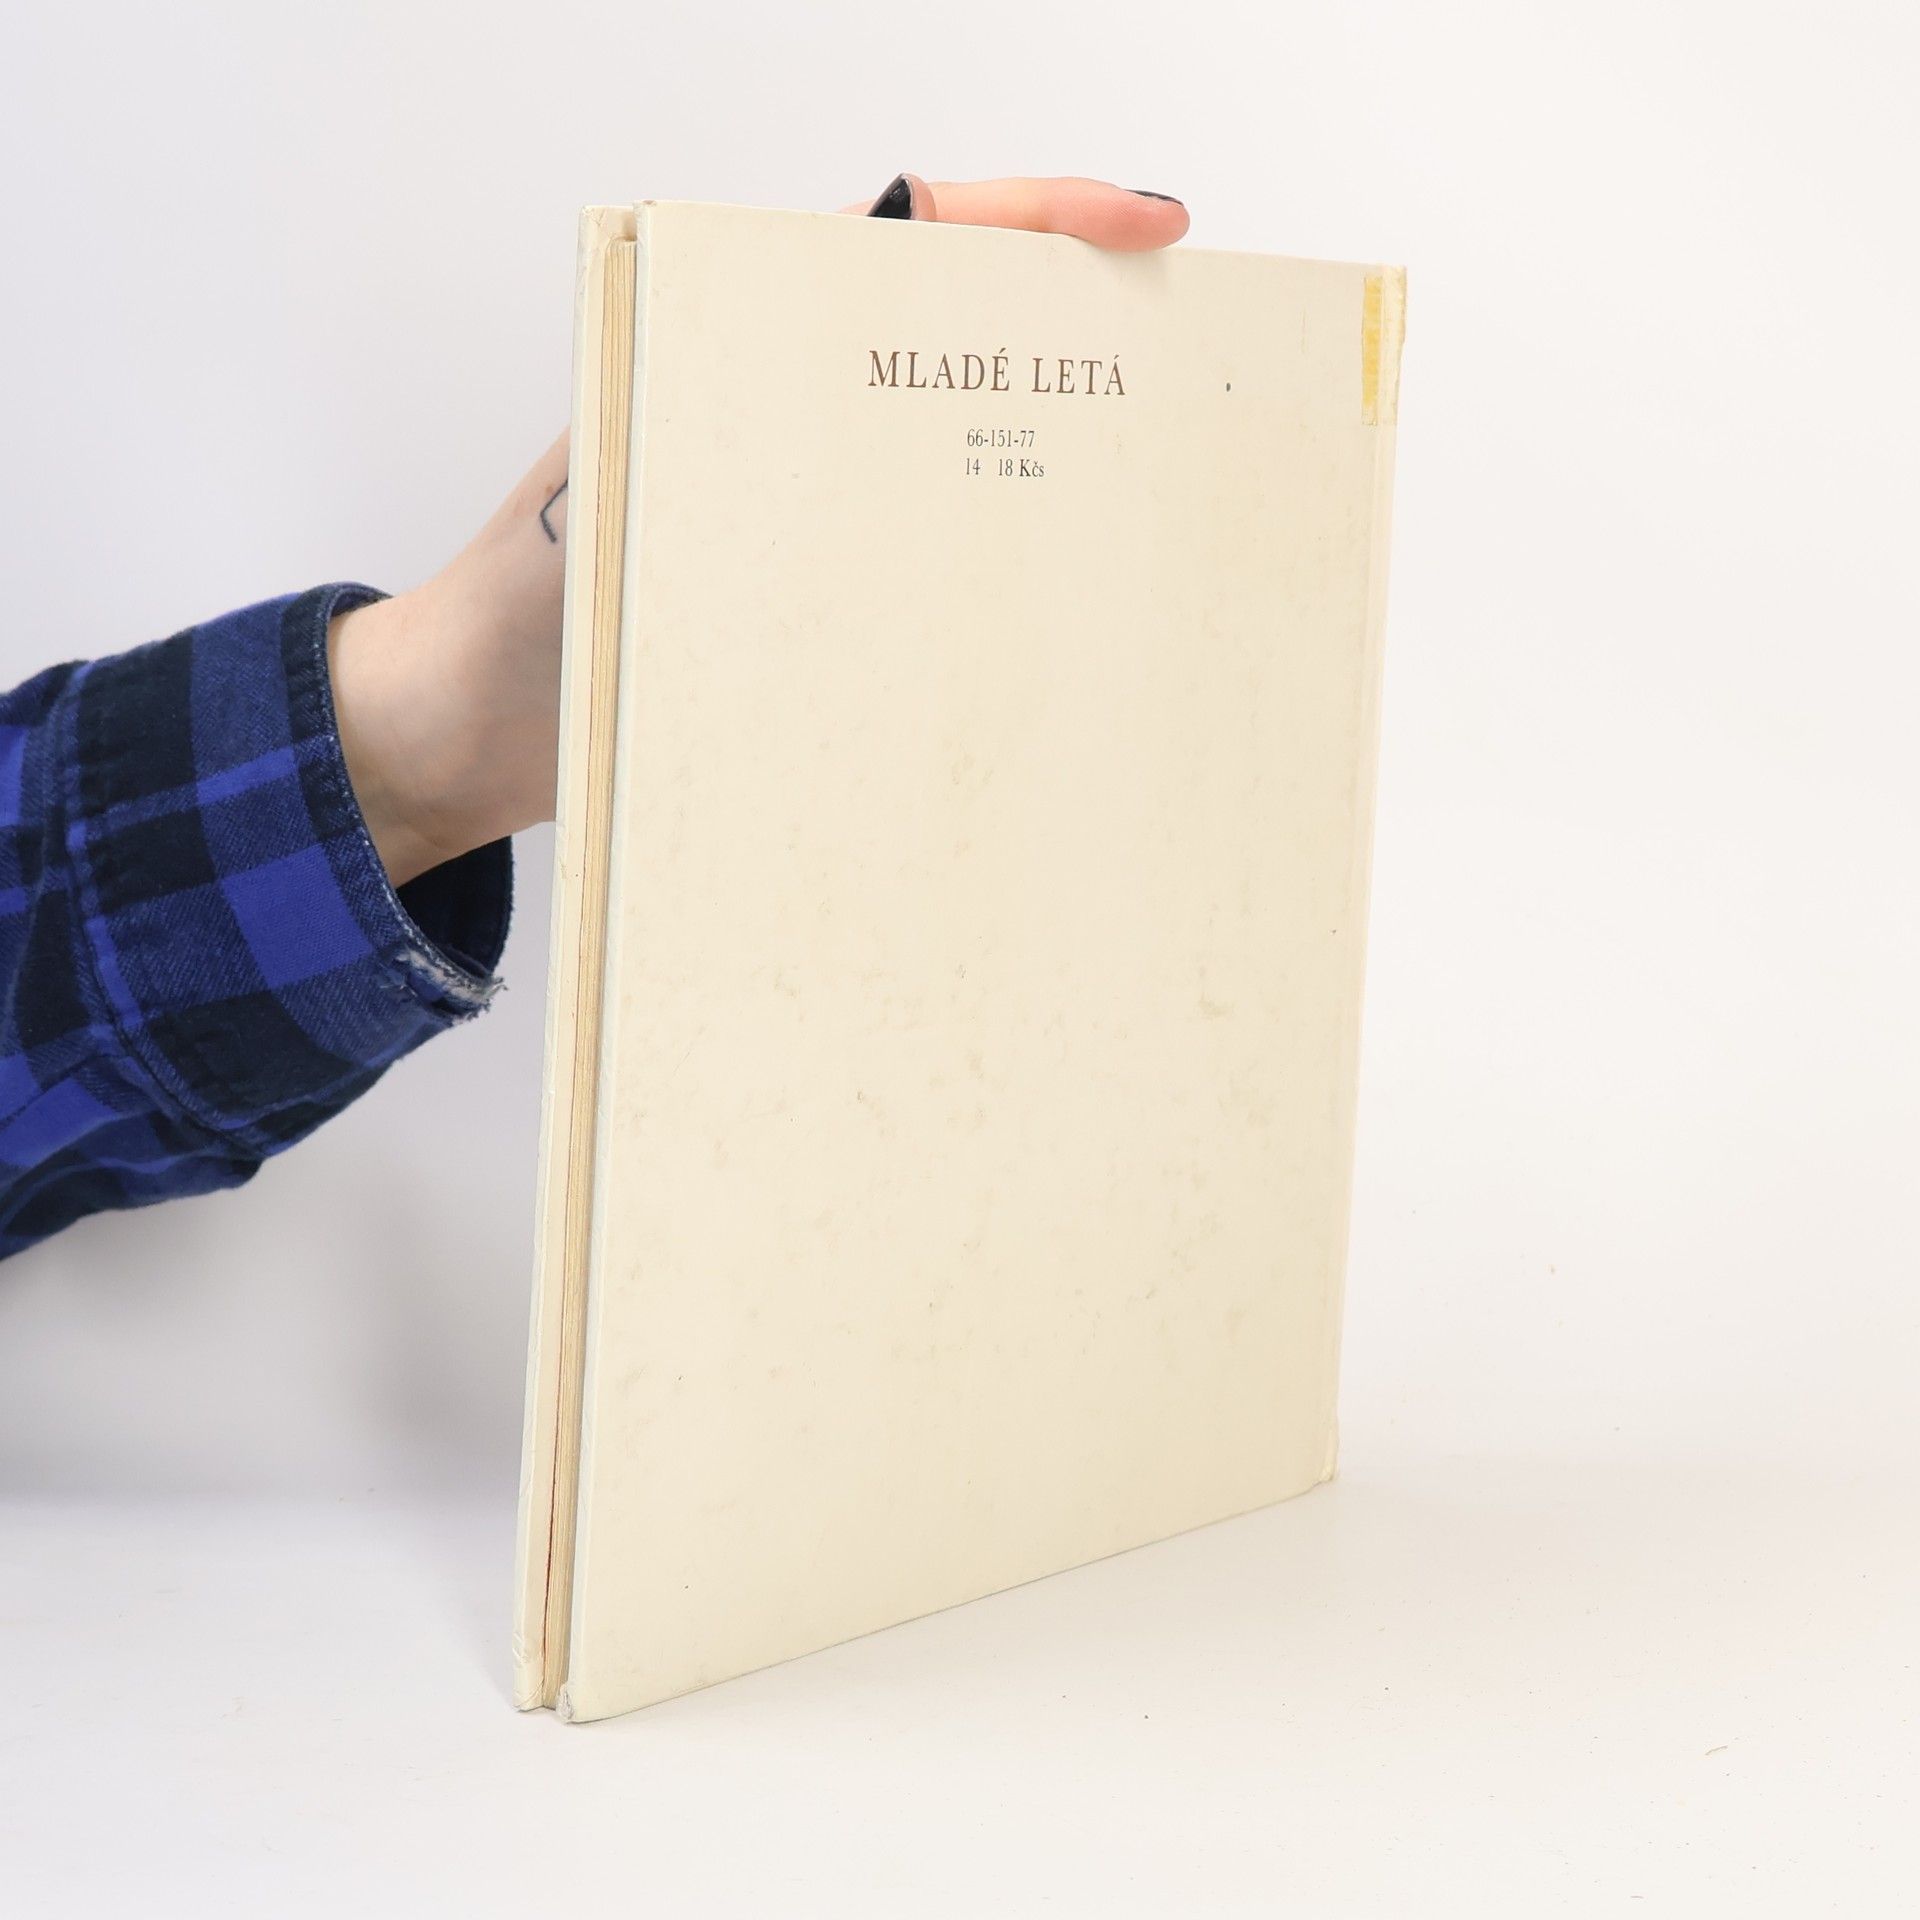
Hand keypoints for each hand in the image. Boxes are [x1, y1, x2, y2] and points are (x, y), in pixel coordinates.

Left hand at [327, 178, 1189, 887]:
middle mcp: (777, 403)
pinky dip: (982, 570)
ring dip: (1039, 460)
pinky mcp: (801, 584)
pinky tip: (1038, 610)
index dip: (1035, 217)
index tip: (1145, 229)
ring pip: (950, 443)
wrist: (453, 735)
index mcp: (730, 338)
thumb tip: (874, 429)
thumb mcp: (617, 502)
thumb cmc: (510, 620)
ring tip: (1133, 497)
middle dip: (1070, 338)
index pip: (903, 232)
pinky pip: (917, 555)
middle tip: (1177, 382)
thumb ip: (720, 440)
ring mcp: (796, 494)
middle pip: (952, 331)